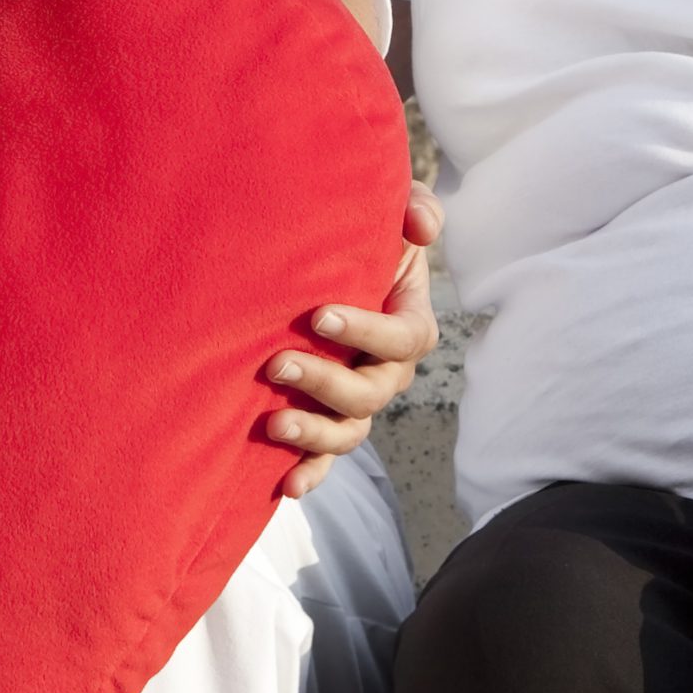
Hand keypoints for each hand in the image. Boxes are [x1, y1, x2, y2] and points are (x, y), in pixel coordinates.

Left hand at [259, 188, 443, 501]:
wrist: (316, 269)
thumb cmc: (359, 238)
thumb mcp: (389, 215)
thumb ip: (413, 209)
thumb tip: (421, 226)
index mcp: (408, 324)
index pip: (404, 338)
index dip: (366, 331)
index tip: (319, 315)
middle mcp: (388, 371)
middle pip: (371, 392)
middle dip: (325, 382)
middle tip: (277, 363)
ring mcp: (357, 401)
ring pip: (350, 431)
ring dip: (314, 433)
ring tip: (272, 424)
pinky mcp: (327, 420)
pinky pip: (326, 458)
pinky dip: (310, 472)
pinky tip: (284, 484)